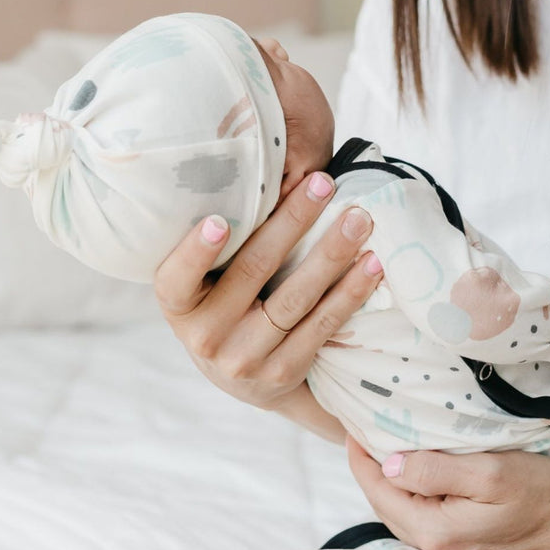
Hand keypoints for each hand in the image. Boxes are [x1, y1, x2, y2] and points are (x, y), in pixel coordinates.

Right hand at [154, 171, 383, 415]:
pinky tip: (371, 265)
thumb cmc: (219, 305)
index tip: (218, 221)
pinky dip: (350, 292)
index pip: (177, 278)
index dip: (196, 252)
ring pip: (295, 298)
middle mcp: (206, 335)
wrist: (238, 377)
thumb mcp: (199, 283)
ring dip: (332, 254)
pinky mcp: (284, 371)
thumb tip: (259, 172)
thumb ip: (217, 244)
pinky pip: (322, 325)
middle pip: (252, 270)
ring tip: (358, 220)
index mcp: (178, 306)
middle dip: (292, 222)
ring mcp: (245, 358)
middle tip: (323, 182)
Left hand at [345, 437, 549, 549]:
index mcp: (433, 529)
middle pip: (382, 498)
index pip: (375, 487)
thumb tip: (387, 463)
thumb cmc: (543, 495)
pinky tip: (418, 463)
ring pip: (401, 505)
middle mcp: (435, 545)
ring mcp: (450, 546)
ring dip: (390, 474)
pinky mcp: (463, 540)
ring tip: (386, 437)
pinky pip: (422, 510)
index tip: (353, 420)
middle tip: (364, 423)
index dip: (359, 452)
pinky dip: (412, 485)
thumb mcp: (489, 472)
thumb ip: (434, 469)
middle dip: (369, 462)